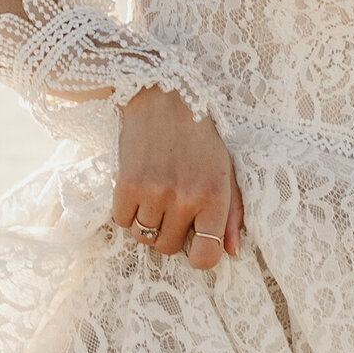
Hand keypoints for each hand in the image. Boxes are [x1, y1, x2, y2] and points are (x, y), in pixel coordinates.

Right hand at [111, 85, 243, 269]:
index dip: (199, 255)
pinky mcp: (127, 184)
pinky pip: (122, 221)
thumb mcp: (224, 171)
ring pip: (143, 236)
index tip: (194, 243)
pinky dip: (126, 211)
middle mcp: (185, 198)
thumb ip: (231, 213)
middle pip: (168, 247)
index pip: (206, 255)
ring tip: (154, 194)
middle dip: (168, 232)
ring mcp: (154, 192)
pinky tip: (137, 188)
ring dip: (146, 221)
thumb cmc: (199, 137)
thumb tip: (231, 251)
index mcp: (214, 196)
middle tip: (171, 205)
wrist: (163, 97)